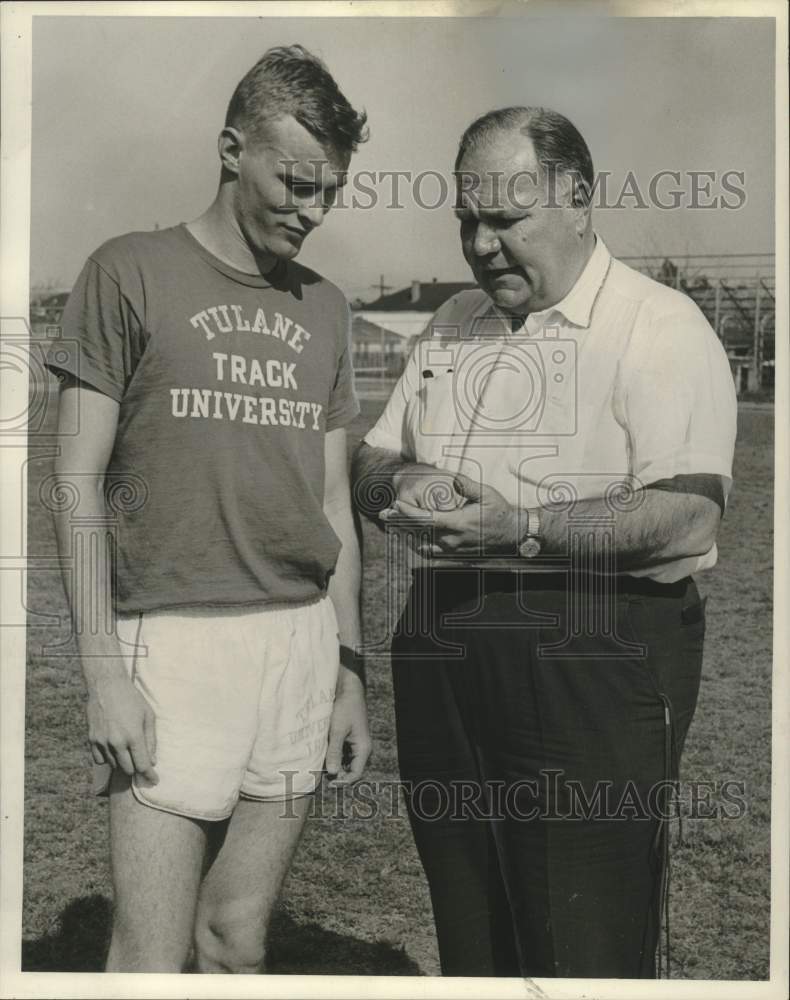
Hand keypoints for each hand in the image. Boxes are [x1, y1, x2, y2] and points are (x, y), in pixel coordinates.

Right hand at [86, 673, 157, 781]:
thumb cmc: (132, 699)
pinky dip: (109, 758)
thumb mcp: (148, 716)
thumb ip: (151, 740)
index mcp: (133, 736)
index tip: (154, 780)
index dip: (149, 775)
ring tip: (128, 751)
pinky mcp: (92, 739)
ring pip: (114, 765)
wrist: (107, 686)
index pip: (142, 765)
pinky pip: (100, 759)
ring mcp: (102, 742)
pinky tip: (115, 749)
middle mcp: (116, 742)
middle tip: (141, 764)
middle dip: (136, 769)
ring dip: (122, 763)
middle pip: (128, 769)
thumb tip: (152, 761)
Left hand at [324, 668, 370, 785]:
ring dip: (334, 765)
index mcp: (363, 748)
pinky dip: (333, 756)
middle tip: (321, 775)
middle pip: (350, 770)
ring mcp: (355, 743)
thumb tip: (333, 773)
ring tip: (320, 766)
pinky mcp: (348, 738)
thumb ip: (335, 751)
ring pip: (345, 762)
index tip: (328, 783)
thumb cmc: (344, 707)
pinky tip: (322, 755)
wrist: (347, 689)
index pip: (356, 774)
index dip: (343, 782)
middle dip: (337, 775)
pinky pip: (342, 753)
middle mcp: (361, 748)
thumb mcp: (337, 730)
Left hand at [385, 472, 519, 556]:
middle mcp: (452, 540)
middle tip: (382, 514)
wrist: (513, 534)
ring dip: (405, 534)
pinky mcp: (455, 555)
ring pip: (421, 544)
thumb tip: (452, 477)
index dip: (408, 513)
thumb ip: (467, 485)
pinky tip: (409, 538)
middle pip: (418, 532)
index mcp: (458, 523)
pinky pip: (430, 552)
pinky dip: (417, 544)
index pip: (426, 519)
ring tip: (391, 525)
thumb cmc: (500, 512)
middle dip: (399, 522)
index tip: (395, 505)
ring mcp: (453, 550)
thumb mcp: (487, 494)